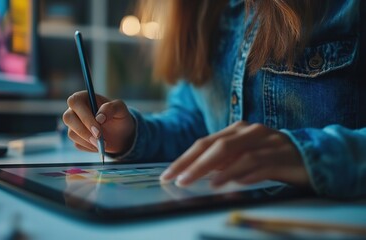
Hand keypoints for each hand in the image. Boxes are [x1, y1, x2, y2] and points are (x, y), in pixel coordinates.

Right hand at [63, 91, 134, 154]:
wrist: (121, 134)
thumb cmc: (119, 117)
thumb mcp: (121, 109)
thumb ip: (111, 108)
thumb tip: (99, 117)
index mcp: (84, 98)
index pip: (75, 102)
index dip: (84, 116)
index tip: (97, 129)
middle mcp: (75, 110)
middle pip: (68, 118)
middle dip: (84, 131)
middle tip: (99, 140)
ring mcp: (74, 124)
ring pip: (72, 133)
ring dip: (88, 141)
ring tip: (104, 144)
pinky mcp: (76, 137)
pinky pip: (77, 144)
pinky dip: (89, 147)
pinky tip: (100, 145)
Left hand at [159, 121, 309, 187]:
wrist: (313, 155)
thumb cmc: (272, 157)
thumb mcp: (244, 157)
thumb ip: (224, 161)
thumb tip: (197, 172)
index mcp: (238, 130)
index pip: (204, 143)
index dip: (184, 158)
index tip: (168, 174)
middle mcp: (250, 131)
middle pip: (215, 146)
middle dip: (192, 163)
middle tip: (175, 178)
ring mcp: (266, 142)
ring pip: (233, 152)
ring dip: (210, 168)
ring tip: (193, 180)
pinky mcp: (281, 155)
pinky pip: (256, 163)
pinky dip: (238, 173)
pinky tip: (225, 182)